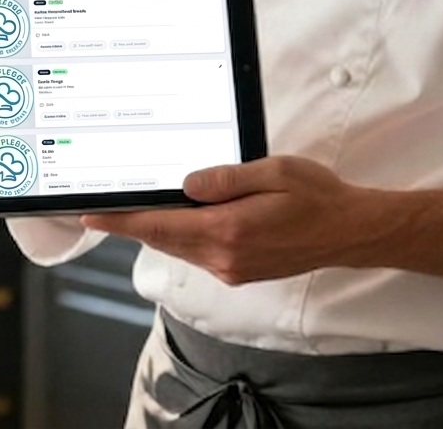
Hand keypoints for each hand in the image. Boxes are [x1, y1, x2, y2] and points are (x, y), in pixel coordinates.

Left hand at [81, 157, 384, 285]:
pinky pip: (200, 253)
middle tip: (103, 209)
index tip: (92, 217)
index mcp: (228, 230)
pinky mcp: (240, 271)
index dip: (122, 223)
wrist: (349, 232)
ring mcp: (232, 268)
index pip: (160, 227)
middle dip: (132, 225)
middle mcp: (225, 257)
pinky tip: (183, 220)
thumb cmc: (317, 197)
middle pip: (164, 240)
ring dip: (158, 231)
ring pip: (181, 248)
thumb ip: (226, 179)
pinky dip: (184, 237)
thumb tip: (187, 184)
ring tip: (136, 211)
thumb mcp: (273, 171)